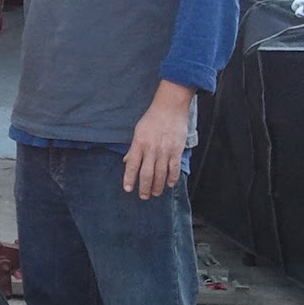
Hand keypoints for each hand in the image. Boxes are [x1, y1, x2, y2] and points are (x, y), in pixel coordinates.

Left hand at [123, 81, 195, 198]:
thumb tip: (127, 161)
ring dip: (157, 186)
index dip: (129, 179)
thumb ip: (134, 148)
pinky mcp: (176, 150)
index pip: (132, 166)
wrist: (170, 108)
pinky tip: (170, 184)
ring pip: (160, 174)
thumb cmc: (152, 119)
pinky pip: (174, 168)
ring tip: (155, 193)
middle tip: (144, 196)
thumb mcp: (138, 131)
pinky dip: (172, 178)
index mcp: (139, 144)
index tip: (128, 189)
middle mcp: (151, 149)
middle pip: (146, 174)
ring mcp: (164, 151)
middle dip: (144, 187)